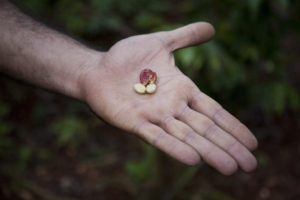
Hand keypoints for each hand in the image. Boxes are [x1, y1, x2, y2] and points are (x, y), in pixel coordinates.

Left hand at [80, 22, 257, 174]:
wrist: (97, 68)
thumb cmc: (127, 58)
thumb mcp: (161, 42)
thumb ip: (185, 37)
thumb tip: (212, 28)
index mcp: (182, 90)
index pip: (214, 112)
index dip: (233, 127)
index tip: (253, 144)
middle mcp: (173, 107)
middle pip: (206, 129)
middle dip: (228, 146)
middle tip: (250, 167)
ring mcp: (155, 116)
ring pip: (187, 136)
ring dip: (208, 152)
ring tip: (230, 168)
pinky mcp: (135, 123)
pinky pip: (158, 137)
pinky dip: (174, 148)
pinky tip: (193, 160)